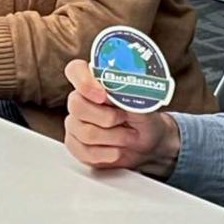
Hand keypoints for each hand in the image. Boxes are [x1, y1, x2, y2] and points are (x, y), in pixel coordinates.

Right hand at [63, 59, 180, 177]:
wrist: (149, 142)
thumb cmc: (144, 117)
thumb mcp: (143, 102)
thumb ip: (127, 92)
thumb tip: (117, 87)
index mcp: (95, 81)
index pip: (75, 70)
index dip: (84, 82)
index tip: (102, 95)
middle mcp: (81, 100)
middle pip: (76, 105)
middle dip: (107, 117)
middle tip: (124, 119)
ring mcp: (75, 123)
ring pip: (84, 132)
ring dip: (113, 137)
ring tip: (127, 135)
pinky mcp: (75, 144)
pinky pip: (84, 151)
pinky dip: (106, 153)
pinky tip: (117, 150)